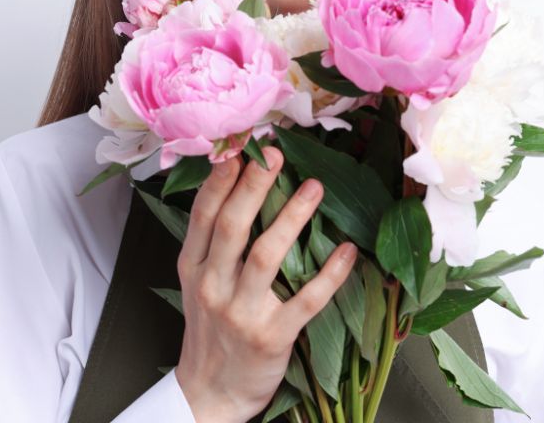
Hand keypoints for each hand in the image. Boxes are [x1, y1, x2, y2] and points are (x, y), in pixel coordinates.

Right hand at [174, 146, 357, 422]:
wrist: (210, 395)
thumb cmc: (213, 330)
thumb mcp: (200, 283)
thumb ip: (215, 241)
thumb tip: (242, 180)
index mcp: (194, 268)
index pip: (204, 216)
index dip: (222, 180)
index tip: (241, 147)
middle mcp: (213, 287)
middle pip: (232, 227)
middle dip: (254, 186)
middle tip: (276, 154)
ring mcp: (242, 313)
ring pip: (265, 257)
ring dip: (291, 218)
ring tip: (315, 186)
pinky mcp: (272, 337)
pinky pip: (305, 300)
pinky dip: (329, 274)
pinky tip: (348, 251)